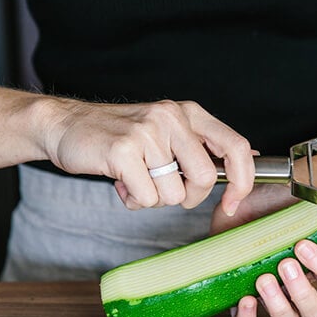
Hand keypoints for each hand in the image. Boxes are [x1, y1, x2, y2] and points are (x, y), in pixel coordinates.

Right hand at [45, 98, 254, 212]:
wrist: (64, 126)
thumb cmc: (121, 137)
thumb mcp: (169, 132)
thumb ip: (205, 145)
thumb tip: (251, 158)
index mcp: (190, 113)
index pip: (237, 146)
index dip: (243, 181)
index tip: (233, 203)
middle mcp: (172, 117)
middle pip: (205, 178)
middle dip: (187, 196)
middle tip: (163, 187)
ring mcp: (147, 132)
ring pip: (173, 193)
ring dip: (154, 198)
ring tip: (135, 178)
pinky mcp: (123, 150)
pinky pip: (147, 197)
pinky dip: (134, 199)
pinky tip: (120, 180)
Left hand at [211, 186, 316, 316]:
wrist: (234, 203)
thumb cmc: (270, 206)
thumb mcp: (304, 207)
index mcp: (316, 266)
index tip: (304, 245)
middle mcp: (297, 286)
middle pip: (316, 311)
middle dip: (302, 292)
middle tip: (285, 265)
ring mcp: (272, 296)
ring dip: (278, 305)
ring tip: (263, 279)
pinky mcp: (243, 301)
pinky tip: (246, 298)